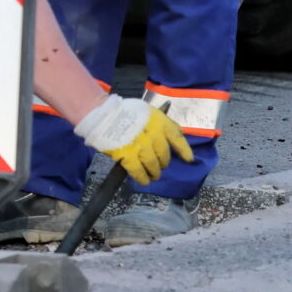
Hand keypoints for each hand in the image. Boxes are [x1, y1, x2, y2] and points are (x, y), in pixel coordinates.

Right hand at [73, 94, 194, 184]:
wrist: (102, 113)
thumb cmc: (125, 111)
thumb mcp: (148, 111)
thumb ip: (163, 122)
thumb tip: (178, 132)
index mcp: (160, 122)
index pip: (177, 138)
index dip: (184, 150)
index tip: (188, 159)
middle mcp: (154, 135)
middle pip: (164, 155)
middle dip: (163, 163)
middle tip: (159, 166)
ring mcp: (141, 147)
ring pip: (153, 165)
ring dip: (154, 172)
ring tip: (153, 175)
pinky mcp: (128, 156)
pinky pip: (138, 171)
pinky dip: (142, 178)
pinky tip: (143, 180)